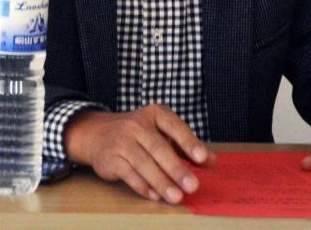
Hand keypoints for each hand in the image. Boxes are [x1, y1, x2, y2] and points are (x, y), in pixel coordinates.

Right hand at [64, 103, 215, 202]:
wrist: (98, 133)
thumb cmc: (139, 134)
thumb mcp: (162, 132)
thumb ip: (186, 146)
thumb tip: (212, 161)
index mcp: (155, 113)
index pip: (175, 127)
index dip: (188, 142)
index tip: (202, 158)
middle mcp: (137, 125)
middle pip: (159, 148)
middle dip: (177, 169)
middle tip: (193, 186)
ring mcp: (122, 141)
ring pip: (144, 164)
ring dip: (162, 182)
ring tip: (177, 197)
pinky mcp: (111, 159)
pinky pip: (129, 175)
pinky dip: (143, 186)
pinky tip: (156, 196)